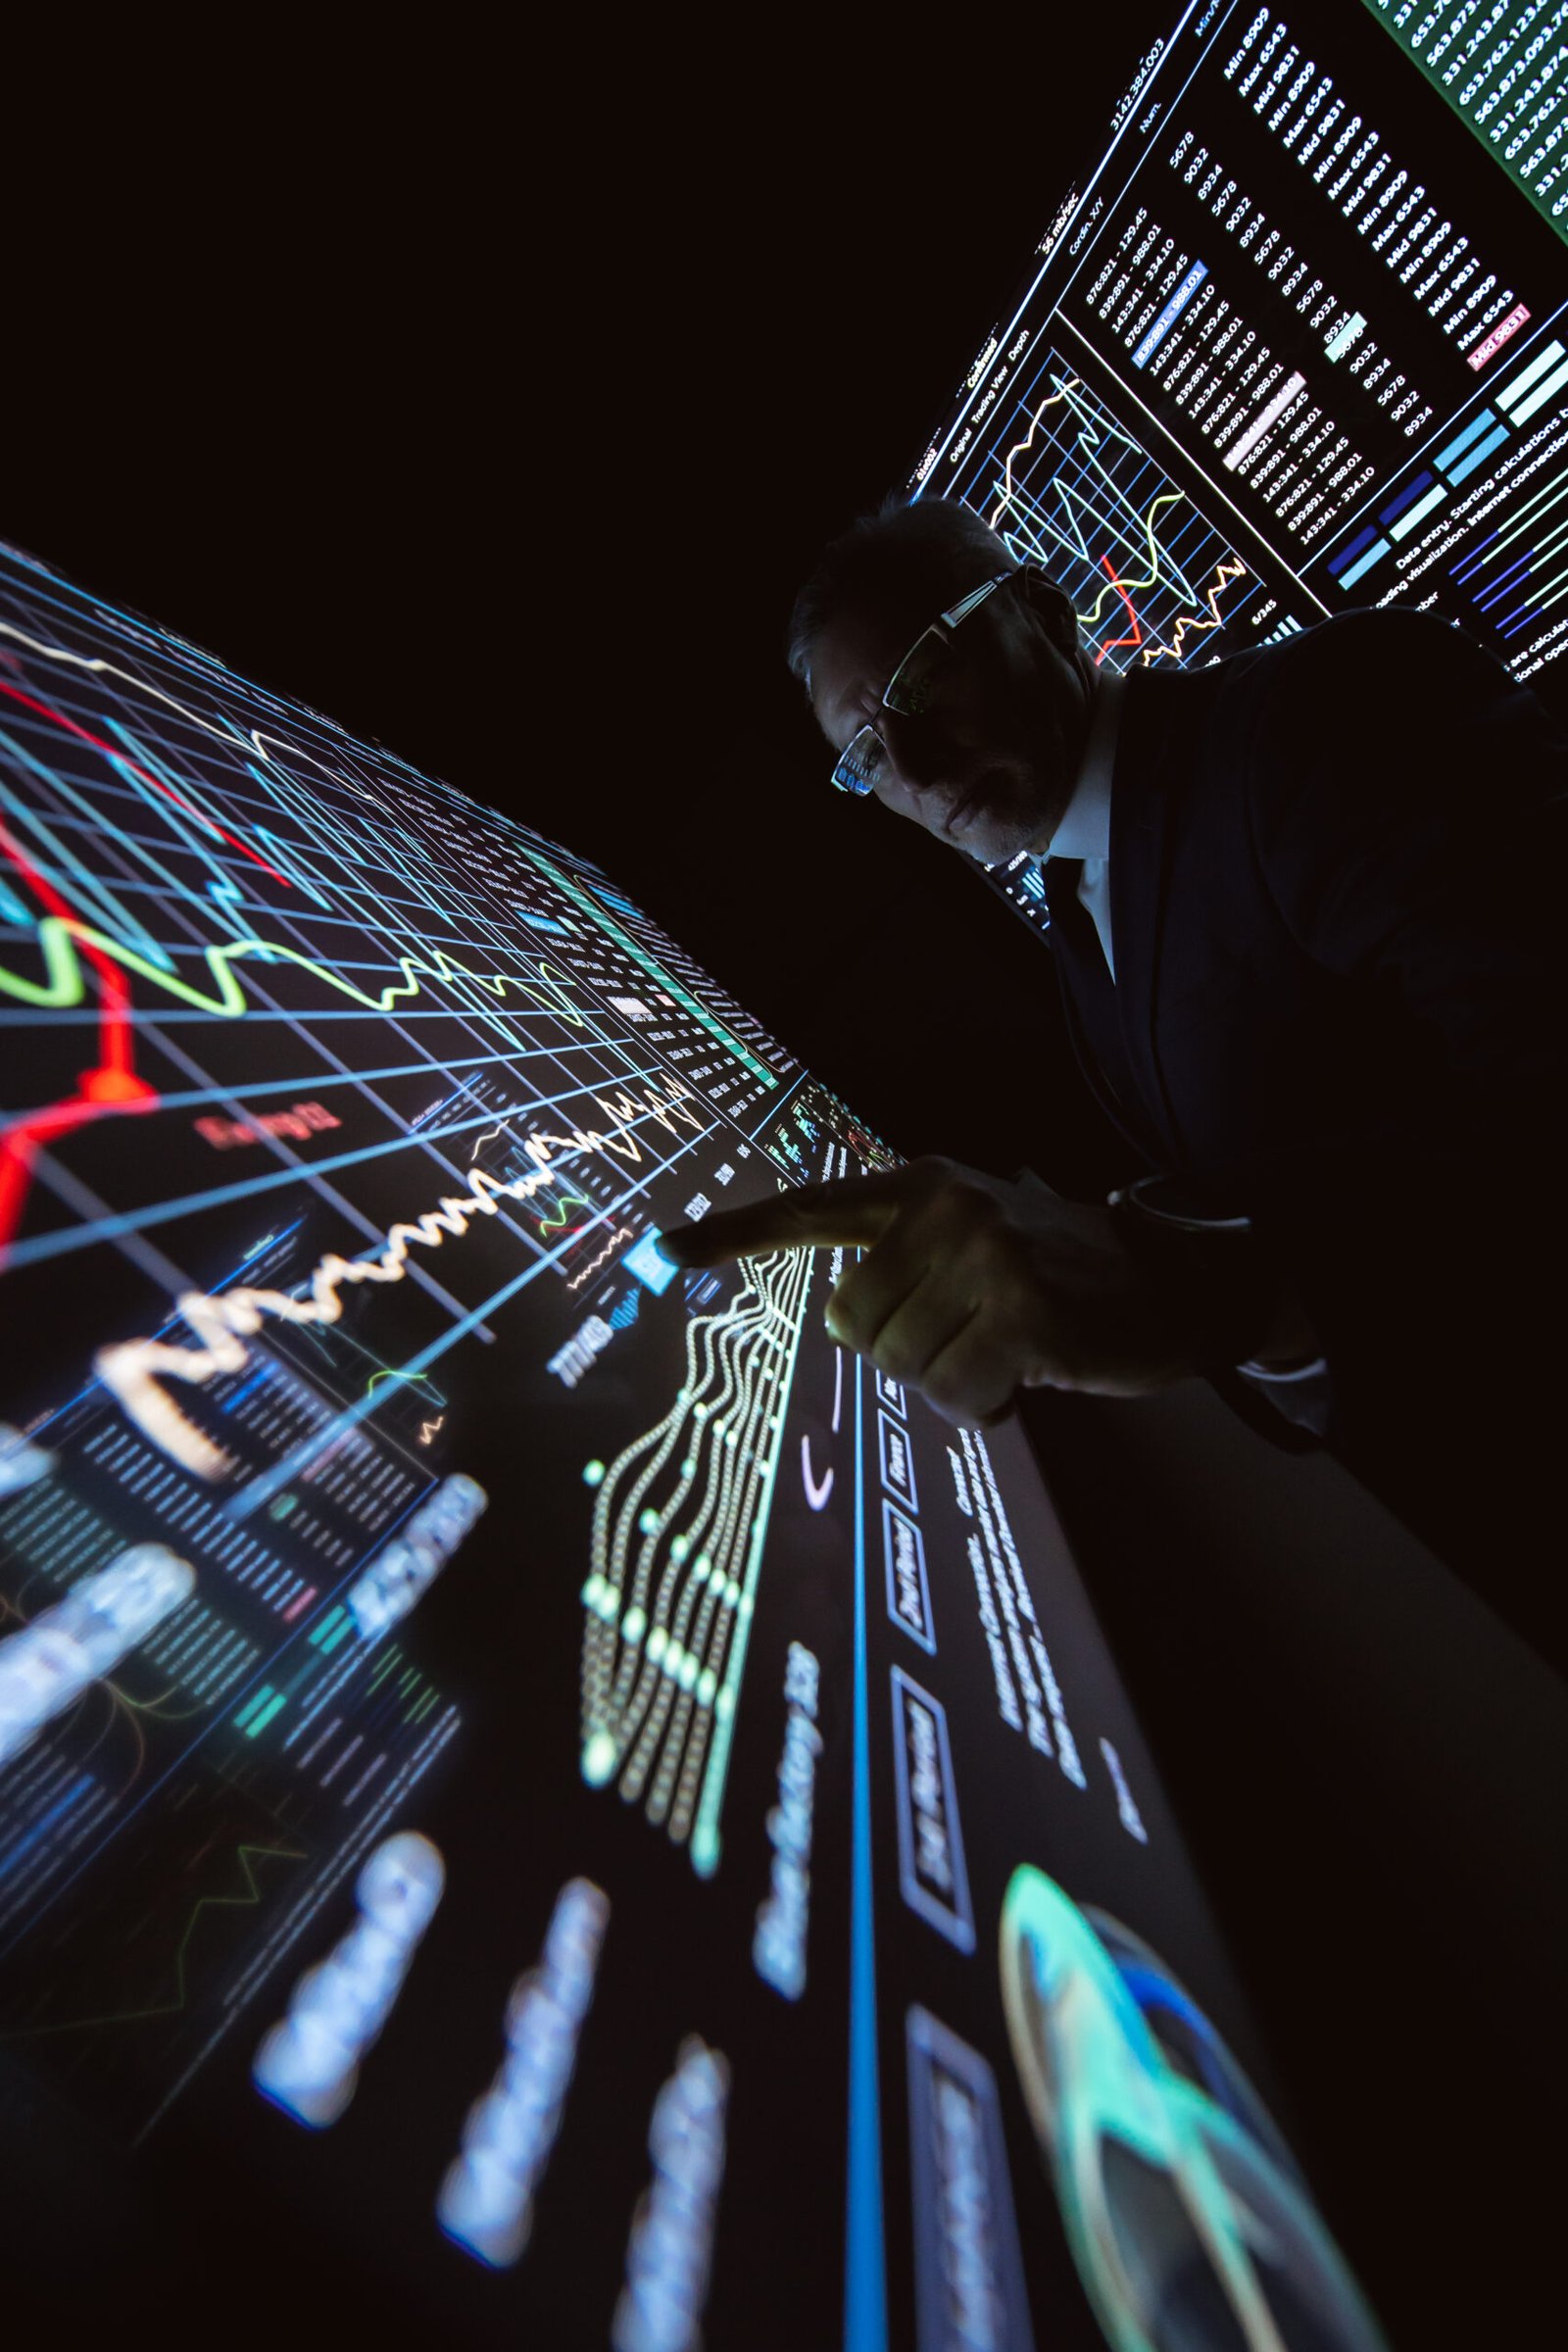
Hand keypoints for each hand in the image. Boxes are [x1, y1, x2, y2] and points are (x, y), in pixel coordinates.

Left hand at [655, 1156, 1209, 1428]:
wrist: (1174, 1278)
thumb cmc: (1065, 1274)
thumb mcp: (982, 1236)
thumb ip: (910, 1259)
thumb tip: (844, 1320)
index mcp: (923, 1186)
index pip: (811, 1208)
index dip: (735, 1234)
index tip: (665, 1251)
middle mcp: (946, 1207)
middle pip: (854, 1325)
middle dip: (906, 1354)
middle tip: (970, 1340)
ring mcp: (986, 1254)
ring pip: (904, 1366)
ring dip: (951, 1382)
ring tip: (1007, 1350)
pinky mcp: (1024, 1311)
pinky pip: (956, 1393)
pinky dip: (984, 1404)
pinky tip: (1027, 1374)